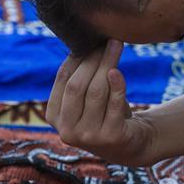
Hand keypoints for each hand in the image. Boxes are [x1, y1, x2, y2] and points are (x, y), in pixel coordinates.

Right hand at [46, 39, 156, 166]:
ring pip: (96, 92)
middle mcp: (67, 130)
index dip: (76, 57)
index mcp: (54, 116)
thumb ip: (79, 76)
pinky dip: (117, 84)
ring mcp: (89, 136)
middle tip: (106, 40)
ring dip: (107, 63)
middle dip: (92, 59)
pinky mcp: (112, 137)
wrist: (129, 143)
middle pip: (76, 85)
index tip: (89, 39)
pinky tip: (117, 71)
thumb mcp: (84, 98)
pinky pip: (114, 103)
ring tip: (116, 45)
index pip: (62, 79)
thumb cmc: (104, 113)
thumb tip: (83, 41)